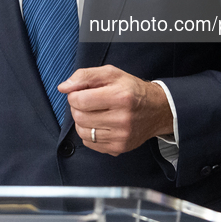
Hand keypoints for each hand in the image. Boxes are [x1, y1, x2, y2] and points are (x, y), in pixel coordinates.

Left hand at [58, 65, 173, 155]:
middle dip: (77, 107)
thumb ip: (85, 76)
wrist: (157, 110)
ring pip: (82, 132)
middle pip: (79, 117)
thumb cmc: (132, 89)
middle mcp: (122, 119)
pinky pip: (89, 144)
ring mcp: (121, 136)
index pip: (80, 100)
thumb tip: (63, 87)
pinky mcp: (119, 148)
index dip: (74, 94)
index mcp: (120, 96)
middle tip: (87, 102)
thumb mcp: (111, 73)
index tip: (81, 92)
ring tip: (93, 113)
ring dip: (81, 121)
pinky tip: (99, 124)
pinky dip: (89, 133)